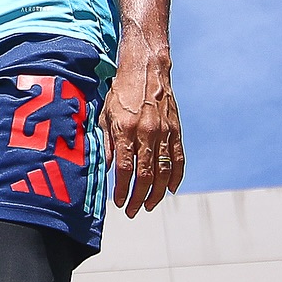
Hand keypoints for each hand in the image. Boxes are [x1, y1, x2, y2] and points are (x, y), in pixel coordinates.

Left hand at [101, 43, 183, 215]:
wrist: (147, 70)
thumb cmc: (121, 93)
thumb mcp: (105, 115)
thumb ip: (104, 144)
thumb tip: (102, 170)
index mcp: (126, 129)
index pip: (124, 168)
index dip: (122, 189)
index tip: (118, 202)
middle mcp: (147, 133)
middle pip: (146, 175)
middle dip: (138, 198)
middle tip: (132, 211)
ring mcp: (164, 132)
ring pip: (164, 172)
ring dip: (157, 194)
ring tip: (148, 206)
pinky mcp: (176, 131)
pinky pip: (179, 160)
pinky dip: (176, 177)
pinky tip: (170, 190)